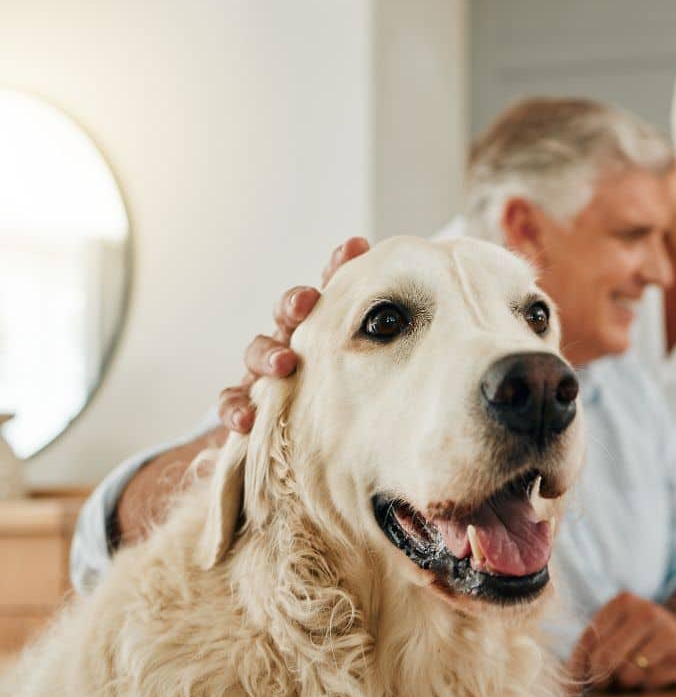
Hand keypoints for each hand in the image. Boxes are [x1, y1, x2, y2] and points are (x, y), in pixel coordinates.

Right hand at [218, 237, 370, 432]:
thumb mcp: (364, 375)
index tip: (356, 247)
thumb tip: (423, 314)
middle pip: (287, 312)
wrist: (300, 449)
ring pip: (258, 351)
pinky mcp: (244, 405)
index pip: (330, 292)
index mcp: (320, 330)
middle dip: (294, 303)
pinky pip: (231, 401)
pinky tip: (247, 418)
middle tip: (306, 303)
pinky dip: (235, 407)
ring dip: (267, 353)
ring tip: (283, 363)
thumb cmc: (341, 402)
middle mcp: (290, 343)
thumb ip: (382, 347)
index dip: (338, 267)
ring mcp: (264, 373)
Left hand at [567, 592, 675, 691]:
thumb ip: (591, 648)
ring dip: (625, 681)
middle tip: (602, 683)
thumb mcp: (616, 627)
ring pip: (628, 674)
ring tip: (632, 673)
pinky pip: (652, 682)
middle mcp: (647, 612)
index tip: (573, 684)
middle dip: (599, 677)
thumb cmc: (640, 634)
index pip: (589, 638)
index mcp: (624, 601)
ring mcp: (669, 633)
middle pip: (606, 657)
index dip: (578, 665)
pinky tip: (653, 673)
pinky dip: (647, 685)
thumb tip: (568, 688)